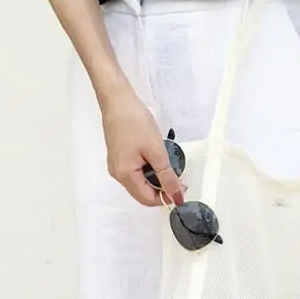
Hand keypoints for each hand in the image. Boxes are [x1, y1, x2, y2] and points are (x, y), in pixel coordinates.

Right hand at [99, 83, 183, 206]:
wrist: (117, 99)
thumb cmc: (135, 122)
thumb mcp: (156, 150)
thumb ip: (167, 176)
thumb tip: (176, 197)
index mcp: (125, 175)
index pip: (147, 199)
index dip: (166, 197)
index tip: (182, 187)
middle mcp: (118, 174)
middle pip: (142, 193)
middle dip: (161, 189)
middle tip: (178, 176)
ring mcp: (116, 165)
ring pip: (139, 182)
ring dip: (155, 179)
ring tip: (168, 165)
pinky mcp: (118, 156)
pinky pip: (135, 172)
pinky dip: (148, 170)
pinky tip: (156, 158)